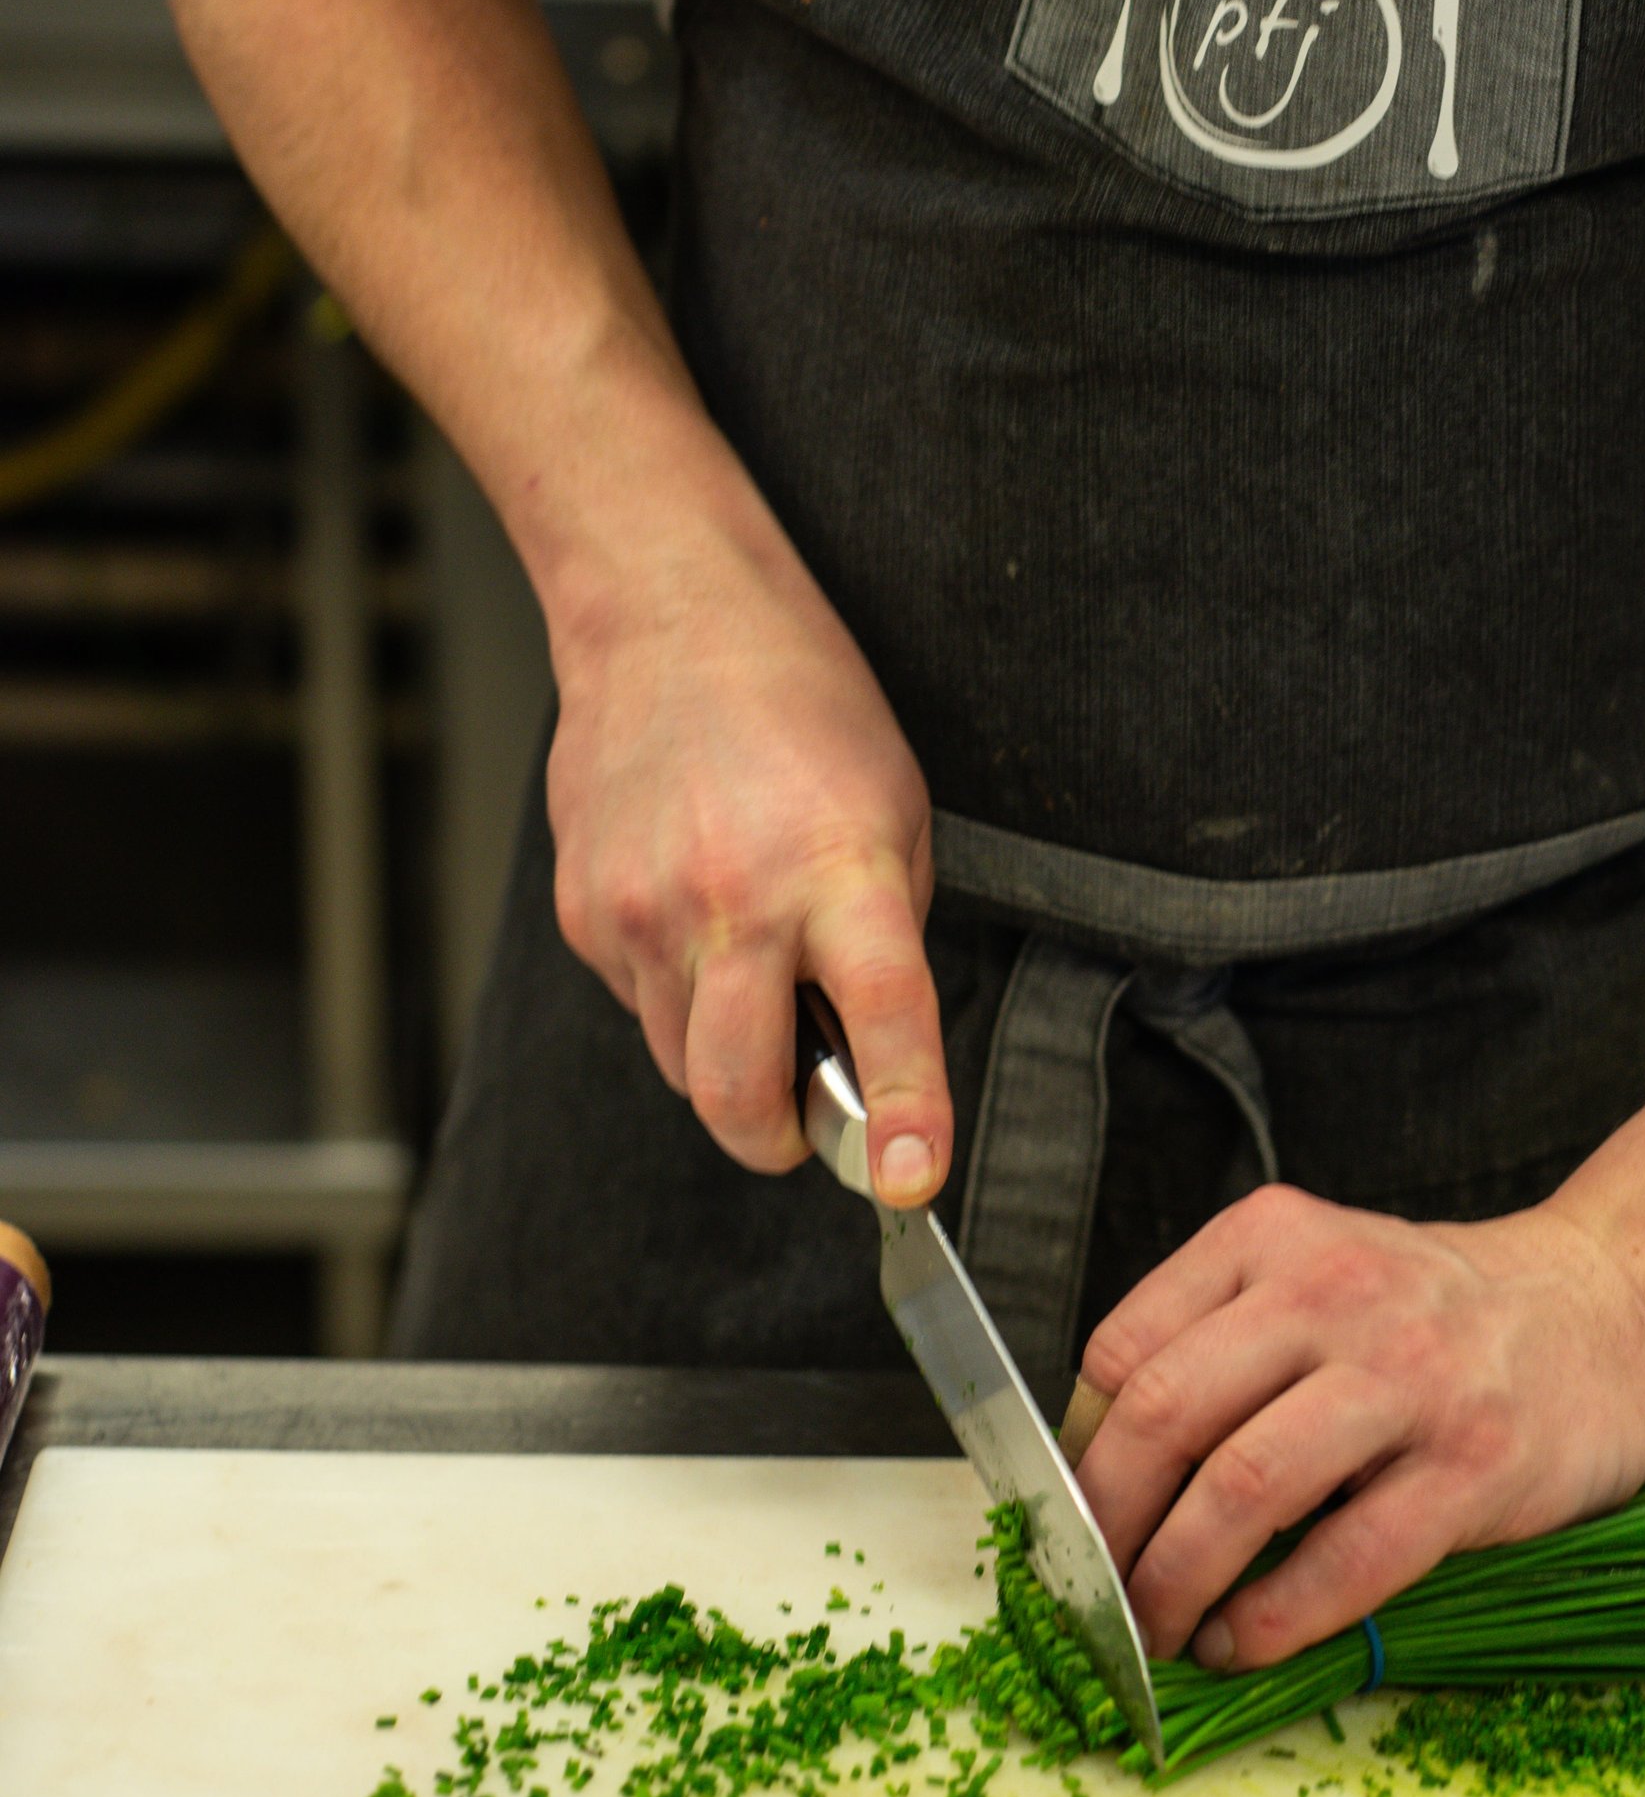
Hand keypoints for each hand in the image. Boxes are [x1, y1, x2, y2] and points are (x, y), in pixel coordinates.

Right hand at [543, 493, 949, 1197]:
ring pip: (683, 1067)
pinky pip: (639, 1008)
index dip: (901, 1109)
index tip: (907, 1177)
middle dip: (779, 1138)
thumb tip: (861, 1052)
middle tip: (810, 1119)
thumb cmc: (803, 708)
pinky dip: (677, 998)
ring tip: (755, 974)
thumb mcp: (895, 812)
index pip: (880, 1010)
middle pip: (738, 1094)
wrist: (668, 618)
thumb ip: (881, 936)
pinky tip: (696, 918)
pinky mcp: (584, 914)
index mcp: (839, 867)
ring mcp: (642, 912)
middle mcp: (733, 898)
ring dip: (727, 1063)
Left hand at [1067, 1187, 1644, 1668]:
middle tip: (1092, 1597)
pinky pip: (1346, 1556)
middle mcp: (1332, 1291)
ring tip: (1159, 1633)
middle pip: (1167, 1416)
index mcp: (1271, 1239)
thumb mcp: (1318, 1281)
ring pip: (1245, 1487)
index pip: (1125, 1348)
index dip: (1077, 1454)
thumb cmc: (1436, 1316)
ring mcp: (1408, 1375)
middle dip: (1108, 1529)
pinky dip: (1273, 1617)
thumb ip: (1220, 1346)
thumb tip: (1100, 1477)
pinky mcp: (1473, 1462)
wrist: (1607, 1310)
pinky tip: (1243, 1642)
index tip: (1067, 1523)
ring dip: (1177, 1583)